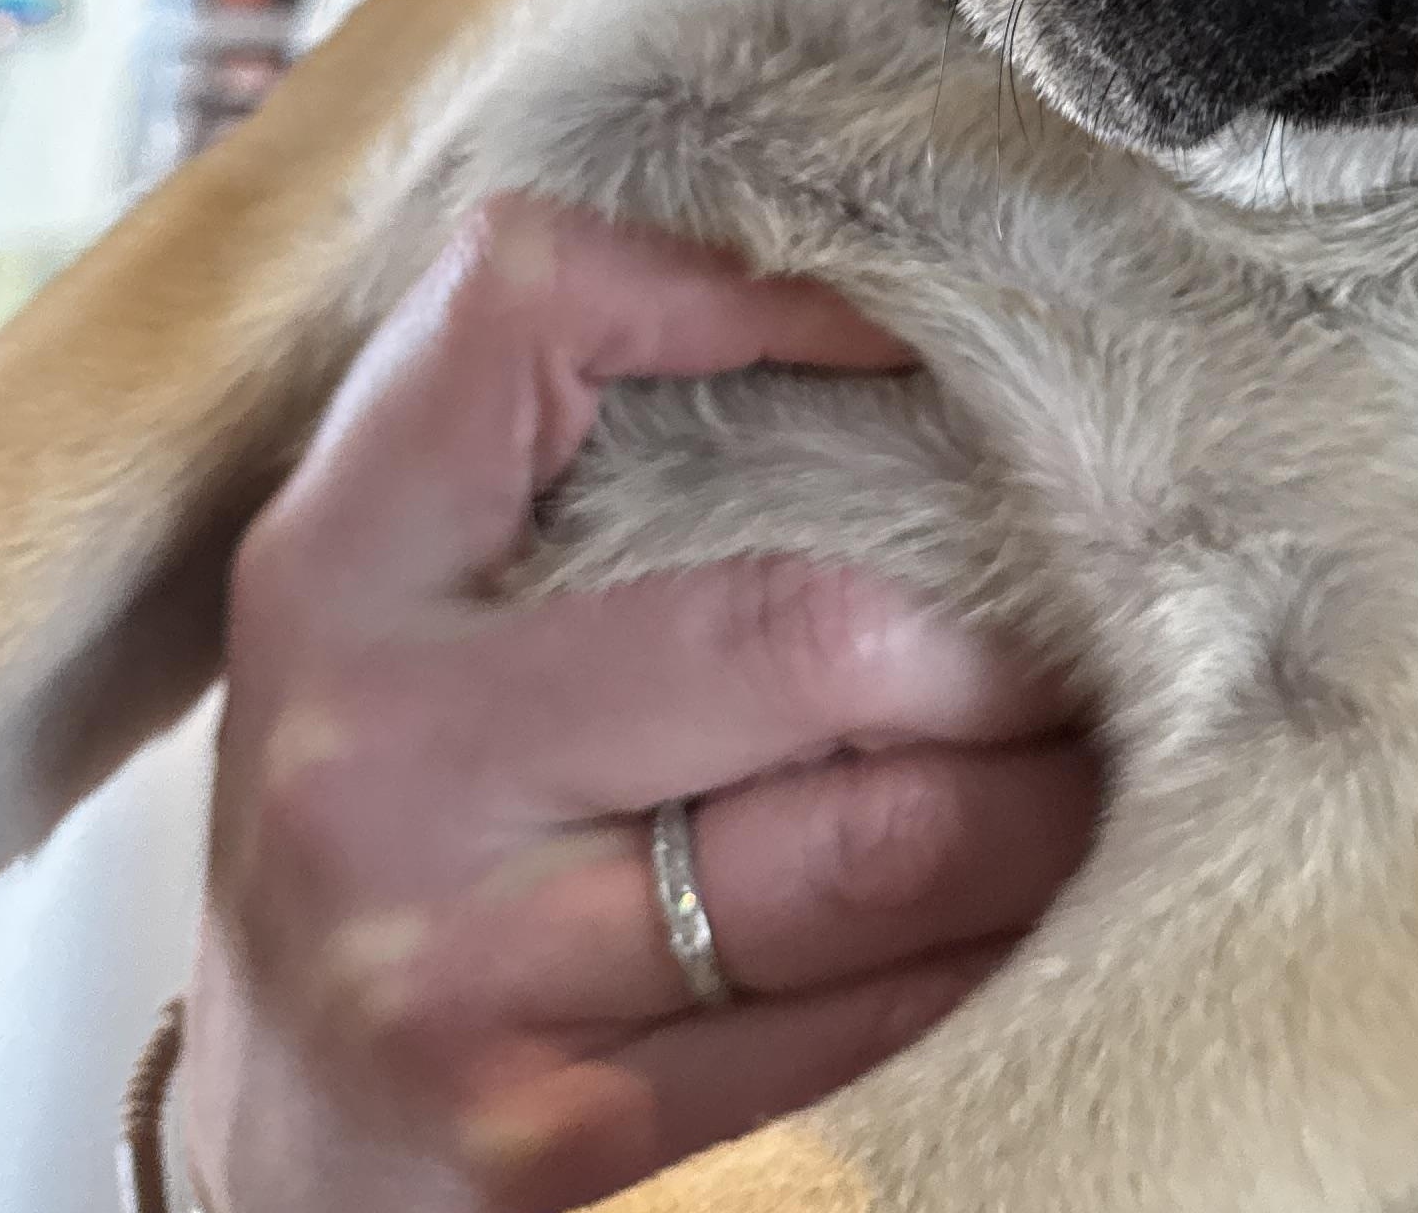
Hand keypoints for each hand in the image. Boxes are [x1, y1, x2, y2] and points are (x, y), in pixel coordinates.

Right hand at [182, 197, 1099, 1211]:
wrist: (283, 1121)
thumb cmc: (414, 769)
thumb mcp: (420, 560)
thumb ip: (586, 395)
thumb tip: (892, 305)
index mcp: (344, 556)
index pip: (542, 308)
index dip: (768, 288)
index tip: (931, 333)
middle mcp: (381, 753)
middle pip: (807, 630)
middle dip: (1012, 636)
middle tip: (1134, 603)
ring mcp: (459, 964)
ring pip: (873, 848)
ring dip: (1047, 799)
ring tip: (1124, 745)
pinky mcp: (552, 1135)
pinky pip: (859, 1017)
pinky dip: (990, 946)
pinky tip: (1040, 895)